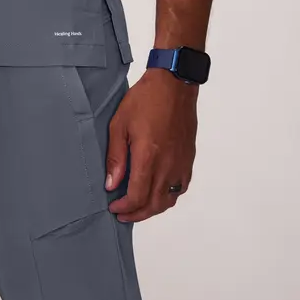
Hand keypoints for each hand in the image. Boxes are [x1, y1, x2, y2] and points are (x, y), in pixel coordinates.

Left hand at [106, 69, 198, 222]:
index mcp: (149, 157)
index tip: (113, 206)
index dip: (125, 207)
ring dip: (153, 208)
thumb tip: (111, 184)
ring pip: (169, 199)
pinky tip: (157, 192)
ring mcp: (181, 163)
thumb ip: (116, 157)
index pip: (138, 196)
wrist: (174, 85)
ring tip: (138, 207)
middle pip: (155, 204)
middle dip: (137, 214)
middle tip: (123, 214)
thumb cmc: (145, 100)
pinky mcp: (188, 159)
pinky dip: (168, 196)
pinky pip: (180, 187)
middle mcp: (168, 164)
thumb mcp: (119, 124)